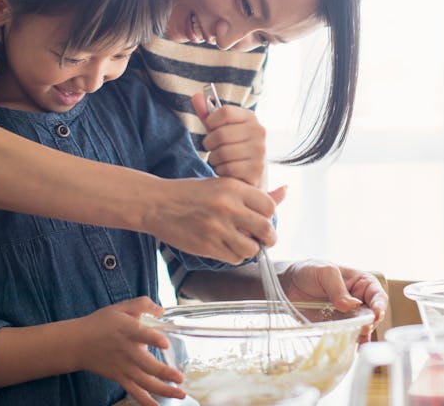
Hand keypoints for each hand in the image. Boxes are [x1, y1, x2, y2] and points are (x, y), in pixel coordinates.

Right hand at [76, 297, 184, 405]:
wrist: (77, 343)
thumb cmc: (101, 323)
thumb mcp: (121, 307)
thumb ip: (142, 304)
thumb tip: (161, 310)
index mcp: (127, 330)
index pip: (141, 334)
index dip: (153, 339)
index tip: (165, 343)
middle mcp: (127, 350)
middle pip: (146, 364)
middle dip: (164, 373)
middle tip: (180, 378)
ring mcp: (123, 367)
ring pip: (144, 381)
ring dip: (163, 390)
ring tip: (180, 394)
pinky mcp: (119, 377)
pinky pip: (134, 391)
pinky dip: (145, 400)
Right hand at [145, 176, 280, 263]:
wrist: (158, 204)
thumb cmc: (192, 193)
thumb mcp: (223, 185)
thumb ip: (254, 193)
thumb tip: (285, 191)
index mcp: (233, 187)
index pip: (270, 207)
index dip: (269, 216)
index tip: (263, 219)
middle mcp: (228, 207)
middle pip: (266, 230)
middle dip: (268, 238)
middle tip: (264, 239)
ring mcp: (217, 228)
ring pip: (251, 249)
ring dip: (250, 249)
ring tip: (241, 243)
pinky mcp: (207, 245)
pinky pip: (234, 258)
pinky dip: (234, 256)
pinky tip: (226, 247)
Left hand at [192, 92, 269, 188]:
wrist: (250, 173)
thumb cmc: (232, 147)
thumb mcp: (220, 129)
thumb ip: (208, 114)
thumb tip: (196, 95)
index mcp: (250, 117)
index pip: (224, 112)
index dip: (211, 122)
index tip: (211, 129)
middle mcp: (259, 131)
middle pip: (220, 134)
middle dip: (209, 144)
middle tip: (213, 148)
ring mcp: (260, 151)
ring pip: (222, 153)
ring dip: (215, 159)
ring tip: (221, 160)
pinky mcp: (257, 169)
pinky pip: (227, 168)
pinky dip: (222, 171)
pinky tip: (228, 170)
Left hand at [281, 259, 387, 341]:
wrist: (288, 284)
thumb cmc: (310, 271)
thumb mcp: (325, 272)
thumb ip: (338, 288)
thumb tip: (351, 305)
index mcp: (362, 284)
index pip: (378, 296)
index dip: (379, 305)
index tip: (376, 314)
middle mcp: (359, 302)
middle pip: (373, 316)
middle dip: (370, 323)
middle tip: (362, 327)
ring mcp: (349, 317)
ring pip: (362, 330)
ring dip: (361, 336)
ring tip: (356, 339)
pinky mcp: (338, 328)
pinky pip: (348, 338)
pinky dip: (350, 343)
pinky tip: (350, 348)